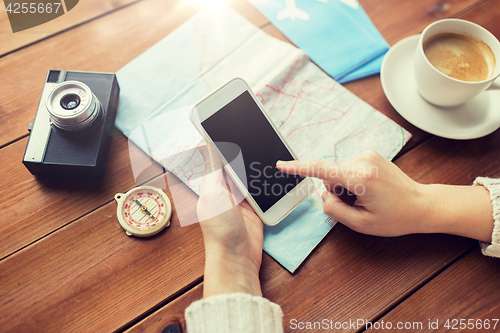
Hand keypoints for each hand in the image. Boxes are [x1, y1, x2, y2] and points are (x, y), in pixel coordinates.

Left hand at [197, 144, 263, 296]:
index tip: (229, 124)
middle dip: (243, 150)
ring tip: (266, 146)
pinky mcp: (255, 206)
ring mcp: (241, 197)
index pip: (216, 157)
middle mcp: (225, 188)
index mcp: (211, 183)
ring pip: (250, 173)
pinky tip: (273, 169)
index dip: (221, 141)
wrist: (237, 257)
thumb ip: (214, 170)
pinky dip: (266, 180)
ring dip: (256, 165)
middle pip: (236, 163)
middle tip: (255, 133)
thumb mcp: (213, 195)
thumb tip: (210, 144)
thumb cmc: (219, 229)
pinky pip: (261, 187)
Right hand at [277, 150, 493, 241]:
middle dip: (336, 192)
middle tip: (357, 205)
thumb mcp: (361, 224)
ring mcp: (367, 154)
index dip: (298, 168)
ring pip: (337, 173)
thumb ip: (334, 209)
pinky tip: (369, 190)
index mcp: (360, 177)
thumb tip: (323, 194)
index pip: (321, 170)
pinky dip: (351, 181)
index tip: (281, 164)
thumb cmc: (396, 217)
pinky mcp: (370, 154)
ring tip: (366, 198)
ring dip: (344, 187)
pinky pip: (347, 169)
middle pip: (329, 176)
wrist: (422, 205)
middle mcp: (363, 160)